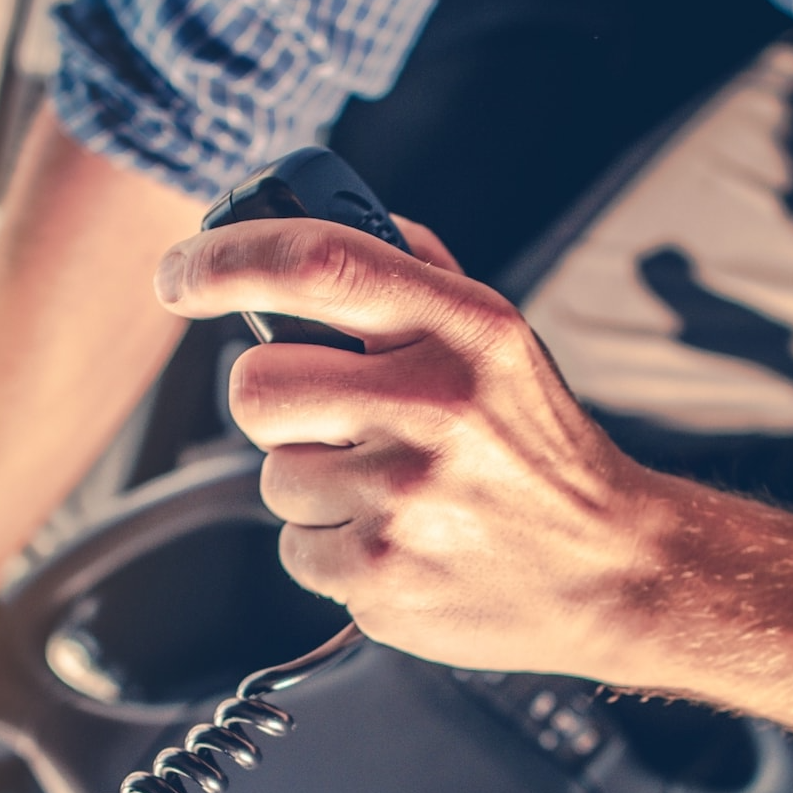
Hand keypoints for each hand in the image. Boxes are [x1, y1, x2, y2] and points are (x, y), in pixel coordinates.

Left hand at [155, 214, 667, 675]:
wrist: (612, 568)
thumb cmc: (543, 451)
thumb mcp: (504, 342)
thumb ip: (420, 279)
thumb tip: (332, 215)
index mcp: (463, 329)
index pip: (318, 262)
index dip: (225, 258)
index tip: (180, 273)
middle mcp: (433, 405)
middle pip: (259, 385)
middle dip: (276, 404)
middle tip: (330, 420)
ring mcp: (404, 498)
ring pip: (274, 476)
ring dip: (314, 485)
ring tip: (393, 492)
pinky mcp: (381, 576)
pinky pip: (295, 549)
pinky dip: (333, 549)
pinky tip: (398, 540)